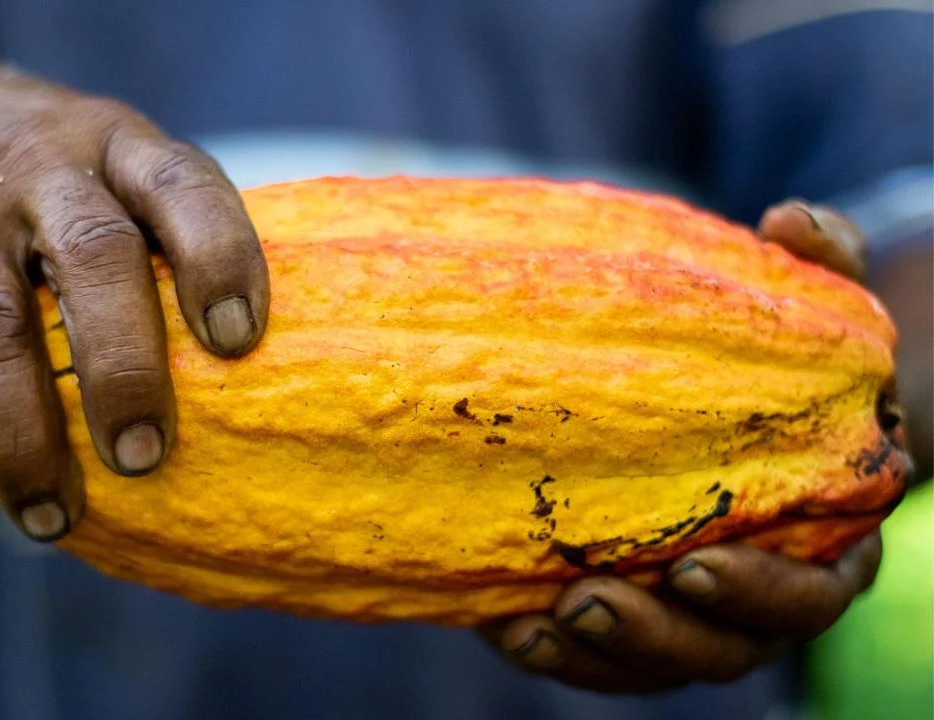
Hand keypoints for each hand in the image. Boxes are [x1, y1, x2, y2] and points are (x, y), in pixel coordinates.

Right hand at [0, 29, 268, 539]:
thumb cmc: (41, 165)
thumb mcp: (109, 160)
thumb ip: (164, 233)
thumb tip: (240, 371)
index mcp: (117, 146)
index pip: (183, 188)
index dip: (221, 259)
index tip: (239, 342)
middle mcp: (38, 167)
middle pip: (94, 259)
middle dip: (123, 370)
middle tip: (142, 458)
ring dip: (23, 440)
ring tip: (55, 520)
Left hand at [478, 201, 881, 691]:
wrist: (712, 400)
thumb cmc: (771, 357)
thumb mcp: (801, 305)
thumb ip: (819, 263)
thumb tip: (791, 221)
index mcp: (818, 535)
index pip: (813, 590)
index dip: (765, 592)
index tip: (695, 564)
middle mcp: (755, 588)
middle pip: (728, 647)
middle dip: (663, 636)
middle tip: (591, 601)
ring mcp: (687, 609)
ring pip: (657, 661)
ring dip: (601, 654)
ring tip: (538, 624)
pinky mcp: (627, 609)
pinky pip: (601, 656)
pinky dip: (560, 652)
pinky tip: (504, 626)